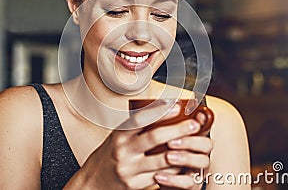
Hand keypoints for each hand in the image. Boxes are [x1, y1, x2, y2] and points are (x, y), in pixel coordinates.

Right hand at [77, 104, 208, 189]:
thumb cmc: (110, 154)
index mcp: (119, 135)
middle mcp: (123, 150)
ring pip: (162, 159)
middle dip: (177, 129)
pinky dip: (174, 168)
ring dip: (181, 150)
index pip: (140, 119)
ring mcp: (130, 169)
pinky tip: (183, 161)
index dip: (160, 111)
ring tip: (194, 142)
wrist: (93, 181)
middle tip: (194, 124)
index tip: (177, 105)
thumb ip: (136, 128)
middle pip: (155, 137)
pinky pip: (161, 176)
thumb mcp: (118, 137)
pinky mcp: (135, 185)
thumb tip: (164, 111)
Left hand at [154, 112, 211, 189]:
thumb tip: (159, 105)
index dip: (201, 122)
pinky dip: (173, 179)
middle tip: (171, 141)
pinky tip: (158, 176)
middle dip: (190, 141)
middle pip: (207, 144)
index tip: (194, 118)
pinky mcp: (192, 184)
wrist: (152, 179)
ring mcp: (198, 169)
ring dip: (185, 158)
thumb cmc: (158, 155)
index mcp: (193, 138)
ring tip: (167, 157)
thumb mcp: (158, 138)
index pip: (204, 127)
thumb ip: (161, 125)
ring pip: (202, 162)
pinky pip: (189, 183)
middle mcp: (200, 152)